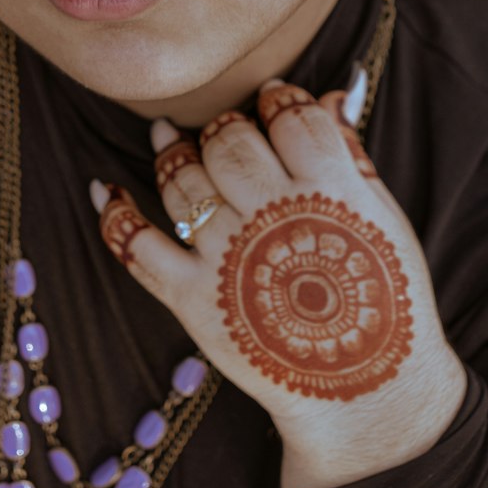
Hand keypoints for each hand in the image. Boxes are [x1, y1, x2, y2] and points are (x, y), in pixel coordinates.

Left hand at [91, 76, 466, 487]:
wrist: (365, 393)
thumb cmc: (382, 298)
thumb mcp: (384, 218)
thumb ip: (350, 153)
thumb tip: (334, 93)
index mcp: (331, 189)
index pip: (290, 116)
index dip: (279, 100)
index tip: (274, 101)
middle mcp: (273, 215)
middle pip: (230, 139)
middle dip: (227, 128)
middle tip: (231, 134)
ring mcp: (227, 256)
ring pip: (183, 179)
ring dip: (172, 153)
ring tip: (170, 140)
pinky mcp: (192, 299)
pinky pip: (136, 245)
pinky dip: (114, 213)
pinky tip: (104, 189)